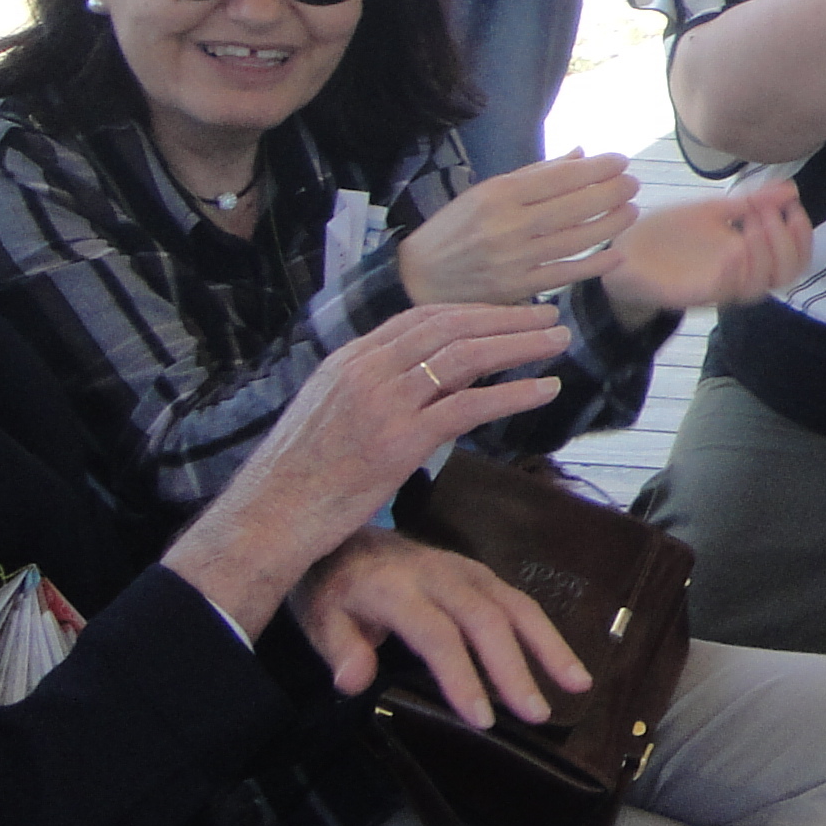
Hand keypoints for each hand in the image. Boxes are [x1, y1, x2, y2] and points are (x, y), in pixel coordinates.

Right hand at [162, 302, 569, 631]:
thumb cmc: (299, 477)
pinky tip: (545, 390)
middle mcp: (367, 369)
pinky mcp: (399, 440)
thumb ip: (376, 389)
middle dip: (505, 318)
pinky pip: (469, 405)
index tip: (508, 312)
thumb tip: (428, 382)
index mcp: (350, 358)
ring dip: (519, 345)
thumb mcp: (332, 412)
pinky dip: (513, 393)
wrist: (268, 515)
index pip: (422, 318)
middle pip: (450, 327)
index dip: (472, 311)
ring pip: (465, 357)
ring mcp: (383, 402)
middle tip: (548, 316)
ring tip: (557, 343)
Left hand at [299, 523, 590, 728]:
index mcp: (397, 587)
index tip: (482, 719)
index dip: (462, 675)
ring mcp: (466, 571)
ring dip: (549, 646)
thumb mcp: (319, 618)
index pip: (437, 633)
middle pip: (487, 620)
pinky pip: (519, 602)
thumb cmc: (332, 588)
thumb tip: (355, 680)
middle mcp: (440, 575)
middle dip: (515, 668)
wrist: (346, 539)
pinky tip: (565, 665)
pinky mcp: (482, 574)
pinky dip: (546, 633)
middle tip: (536, 714)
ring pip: (515, 606)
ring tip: (578, 684)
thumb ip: (339, 648)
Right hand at [396, 153, 637, 304]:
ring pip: (575, 240)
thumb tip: (581, 154)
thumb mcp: (486, 192)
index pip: (559, 177)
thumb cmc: (456, 228)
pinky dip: (594, 264)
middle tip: (634, 183)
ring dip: (610, 224)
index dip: (596, 168)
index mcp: (498, 194)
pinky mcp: (518, 288)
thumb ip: (535, 174)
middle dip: (610, 192)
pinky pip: (565, 274)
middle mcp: (507, 225)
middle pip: (572, 207)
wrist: (419, 277)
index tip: (621, 160)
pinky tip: (616, 253)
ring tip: (632, 211)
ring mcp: (514, 259)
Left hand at [605, 177, 813, 312]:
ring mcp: (720, 286)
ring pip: (760, 286)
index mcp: (748, 256)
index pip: (794, 258)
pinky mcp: (696, 294)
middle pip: (785, 275)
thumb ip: (750, 203)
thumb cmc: (671, 235)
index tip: (794, 207)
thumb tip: (790, 188)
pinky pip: (724, 291)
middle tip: (766, 213)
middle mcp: (740, 274)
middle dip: (785, 243)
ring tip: (751, 224)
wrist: (626, 252)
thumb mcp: (713, 210)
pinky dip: (735, 270)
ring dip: (764, 254)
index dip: (803, 236)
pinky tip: (733, 246)